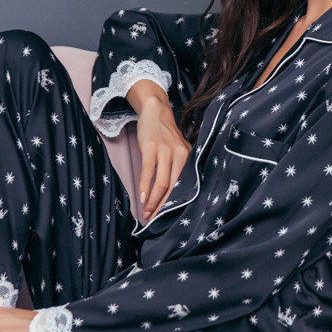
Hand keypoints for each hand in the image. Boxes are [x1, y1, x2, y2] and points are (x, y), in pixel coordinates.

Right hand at [127, 81, 190, 220]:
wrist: (156, 110)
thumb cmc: (165, 135)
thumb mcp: (178, 150)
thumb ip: (178, 169)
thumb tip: (172, 196)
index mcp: (189, 158)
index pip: (185, 187)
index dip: (176, 205)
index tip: (168, 219)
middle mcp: (181, 155)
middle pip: (174, 188)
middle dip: (163, 208)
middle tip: (154, 221)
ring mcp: (166, 151)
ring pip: (161, 183)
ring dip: (152, 202)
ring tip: (145, 213)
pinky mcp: (151, 147)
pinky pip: (148, 172)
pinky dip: (144, 187)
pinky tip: (141, 198)